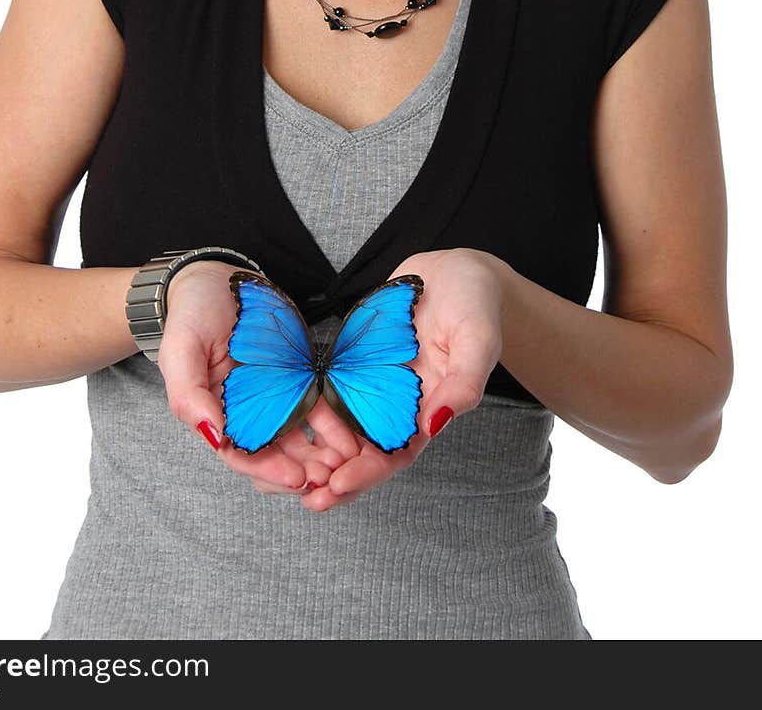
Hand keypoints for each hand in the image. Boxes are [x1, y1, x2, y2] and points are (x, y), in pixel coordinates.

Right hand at [158, 262, 345, 496]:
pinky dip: (333, 424)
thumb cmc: (191, 314)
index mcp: (215, 414)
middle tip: (333, 477)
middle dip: (303, 469)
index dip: (268, 470)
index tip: (297, 478)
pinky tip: (353, 433)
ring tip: (349, 461)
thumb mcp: (180, 350)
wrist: (213, 278)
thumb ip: (189, 394)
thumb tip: (213, 436)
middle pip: (274, 455)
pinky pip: (315, 405)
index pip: (241, 455)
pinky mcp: (293, 378)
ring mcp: (271, 397)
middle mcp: (244, 413)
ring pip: (299, 437)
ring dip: (321, 453)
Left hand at [299, 248, 505, 511]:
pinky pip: (328, 388)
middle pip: (362, 450)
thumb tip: (437, 423)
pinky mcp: (355, 359)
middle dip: (333, 476)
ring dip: (316, 450)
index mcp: (429, 409)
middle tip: (303, 493)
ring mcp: (373, 382)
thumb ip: (464, 382)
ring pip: (340, 425)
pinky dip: (309, 408)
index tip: (337, 486)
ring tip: (284, 469)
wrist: (455, 270)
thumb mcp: (478, 340)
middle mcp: (397, 404)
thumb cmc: (476, 305)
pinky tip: (283, 418)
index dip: (367, 474)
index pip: (397, 455)